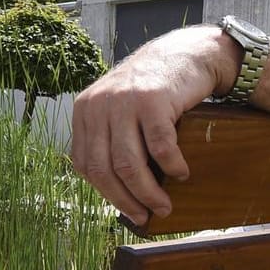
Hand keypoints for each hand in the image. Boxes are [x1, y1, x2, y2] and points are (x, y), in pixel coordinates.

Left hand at [70, 28, 234, 224]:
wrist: (184, 53)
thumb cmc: (154, 89)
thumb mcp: (119, 108)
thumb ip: (110, 139)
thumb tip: (118, 192)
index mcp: (85, 110)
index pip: (85, 165)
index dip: (106, 193)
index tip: (127, 209)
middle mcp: (99, 105)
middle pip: (105, 169)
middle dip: (126, 200)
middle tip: (146, 216)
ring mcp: (124, 102)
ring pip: (129, 164)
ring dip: (148, 192)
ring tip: (165, 205)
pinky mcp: (152, 100)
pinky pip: (160, 147)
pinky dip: (171, 167)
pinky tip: (181, 174)